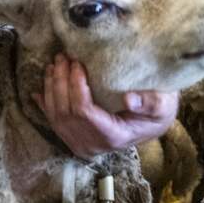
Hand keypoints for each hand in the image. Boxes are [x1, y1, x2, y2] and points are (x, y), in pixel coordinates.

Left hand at [33, 54, 177, 159]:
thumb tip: (130, 100)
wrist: (152, 126)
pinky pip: (54, 123)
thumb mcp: (164, 106)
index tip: (77, 64)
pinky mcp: (74, 140)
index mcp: (113, 136)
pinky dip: (45, 105)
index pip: (84, 111)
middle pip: (65, 113)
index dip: (76, 86)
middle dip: (60, 83)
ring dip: (51, 89)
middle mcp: (93, 144)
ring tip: (53, 66)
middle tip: (62, 58)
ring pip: (56, 117)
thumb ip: (151, 103)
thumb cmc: (159, 112)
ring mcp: (81, 144)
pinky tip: (38, 91)